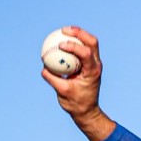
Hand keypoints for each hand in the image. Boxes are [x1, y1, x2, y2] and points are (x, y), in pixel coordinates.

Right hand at [41, 26, 115, 140]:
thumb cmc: (76, 104)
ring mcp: (94, 63)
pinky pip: (82, 49)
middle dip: (79, 33)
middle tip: (64, 30)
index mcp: (92, 72)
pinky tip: (61, 41)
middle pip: (92, 42)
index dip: (74, 46)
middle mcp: (96, 65)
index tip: (61, 45)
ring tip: (62, 31)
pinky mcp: (88, 64)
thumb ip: (53, 80)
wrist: (86, 111)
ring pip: (89, 43)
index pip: (86, 53)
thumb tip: (44, 68)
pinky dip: (73, 43)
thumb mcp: (63, 92)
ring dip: (77, 34)